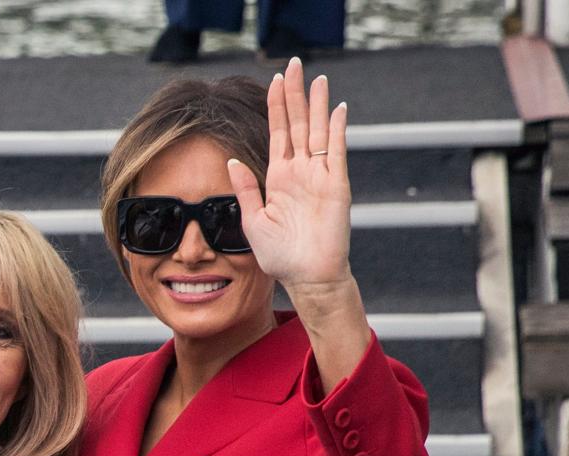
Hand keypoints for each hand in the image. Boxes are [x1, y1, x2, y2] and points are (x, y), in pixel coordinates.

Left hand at [228, 58, 351, 293]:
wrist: (306, 277)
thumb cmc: (280, 255)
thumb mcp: (253, 220)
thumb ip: (245, 189)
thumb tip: (231, 161)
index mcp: (278, 178)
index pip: (277, 133)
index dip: (275, 106)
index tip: (274, 81)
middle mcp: (300, 172)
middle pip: (297, 124)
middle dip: (295, 95)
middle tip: (293, 65)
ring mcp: (319, 177)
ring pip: (317, 132)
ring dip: (317, 105)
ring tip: (317, 78)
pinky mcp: (336, 186)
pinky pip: (335, 152)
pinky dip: (336, 130)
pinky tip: (337, 109)